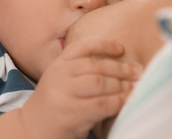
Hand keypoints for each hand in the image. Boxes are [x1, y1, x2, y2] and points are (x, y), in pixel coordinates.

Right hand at [20, 38, 141, 138]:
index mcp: (58, 64)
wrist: (34, 127)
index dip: (103, 44)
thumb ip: (81, 69)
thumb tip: (118, 64)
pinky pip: (102, 104)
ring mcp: (64, 94)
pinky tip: (127, 101)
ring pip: (100, 83)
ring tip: (135, 86)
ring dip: (122, 85)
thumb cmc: (56, 102)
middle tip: (138, 71)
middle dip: (121, 68)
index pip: (82, 47)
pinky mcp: (71, 112)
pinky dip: (119, 101)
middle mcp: (59, 75)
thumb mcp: (62, 79)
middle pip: (96, 66)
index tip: (121, 48)